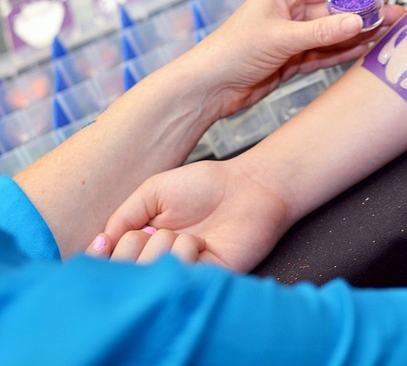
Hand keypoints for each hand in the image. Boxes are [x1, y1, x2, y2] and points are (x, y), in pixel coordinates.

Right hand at [87, 159, 291, 271]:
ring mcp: (185, 272)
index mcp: (144, 244)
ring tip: (187, 233)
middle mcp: (161, 262)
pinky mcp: (211, 279)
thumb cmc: (205, 185)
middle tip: (157, 229)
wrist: (250, 185)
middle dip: (133, 248)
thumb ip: (123, 217)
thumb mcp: (153, 191)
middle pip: (125, 274)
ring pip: (152, 275)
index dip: (101, 258)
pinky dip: (184, 256)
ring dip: (164, 248)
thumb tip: (99, 245)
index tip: (104, 242)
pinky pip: (182, 279)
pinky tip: (198, 242)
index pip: (109, 265)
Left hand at [184, 0, 404, 118]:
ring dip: (358, 34)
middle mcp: (289, 11)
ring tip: (386, 34)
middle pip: (334, 10)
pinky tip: (364, 49)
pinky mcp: (294, 59)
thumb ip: (322, 31)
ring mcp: (293, 36)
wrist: (210, 87)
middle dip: (363, 15)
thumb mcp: (282, 37)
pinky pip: (325, 52)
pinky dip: (343, 52)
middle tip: (391, 18)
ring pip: (333, 33)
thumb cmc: (231, 51)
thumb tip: (357, 21)